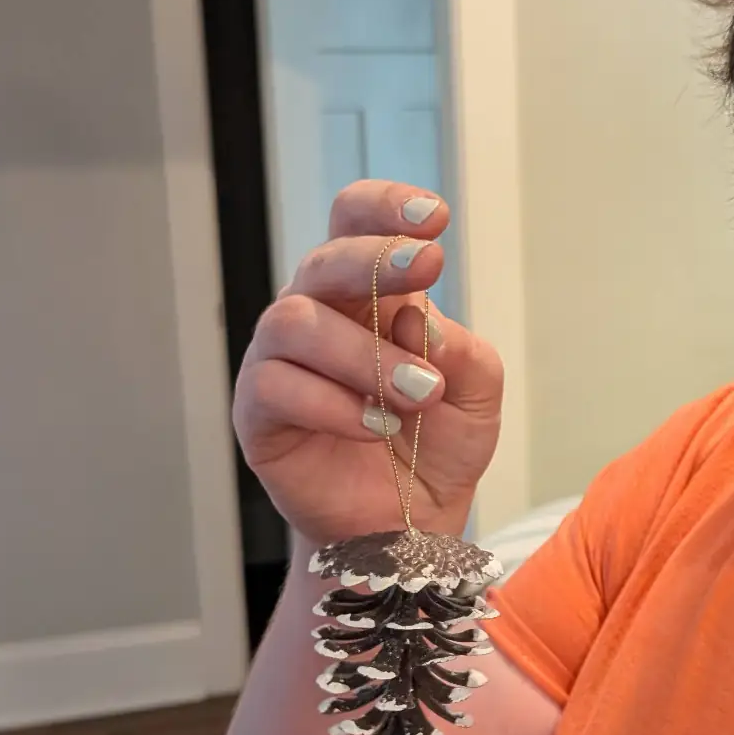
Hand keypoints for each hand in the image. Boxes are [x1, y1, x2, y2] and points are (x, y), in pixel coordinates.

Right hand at [233, 182, 503, 544]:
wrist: (408, 526)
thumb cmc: (434, 446)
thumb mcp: (476, 394)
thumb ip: (461, 352)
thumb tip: (417, 320)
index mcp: (368, 294)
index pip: (355, 224)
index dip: (384, 208)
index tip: (432, 216)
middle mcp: (318, 315)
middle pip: (324, 261)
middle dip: (376, 258)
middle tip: (428, 267)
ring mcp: (280, 362)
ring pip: (296, 321)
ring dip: (365, 352)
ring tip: (419, 392)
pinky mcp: (257, 413)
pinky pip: (276, 387)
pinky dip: (334, 404)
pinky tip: (377, 426)